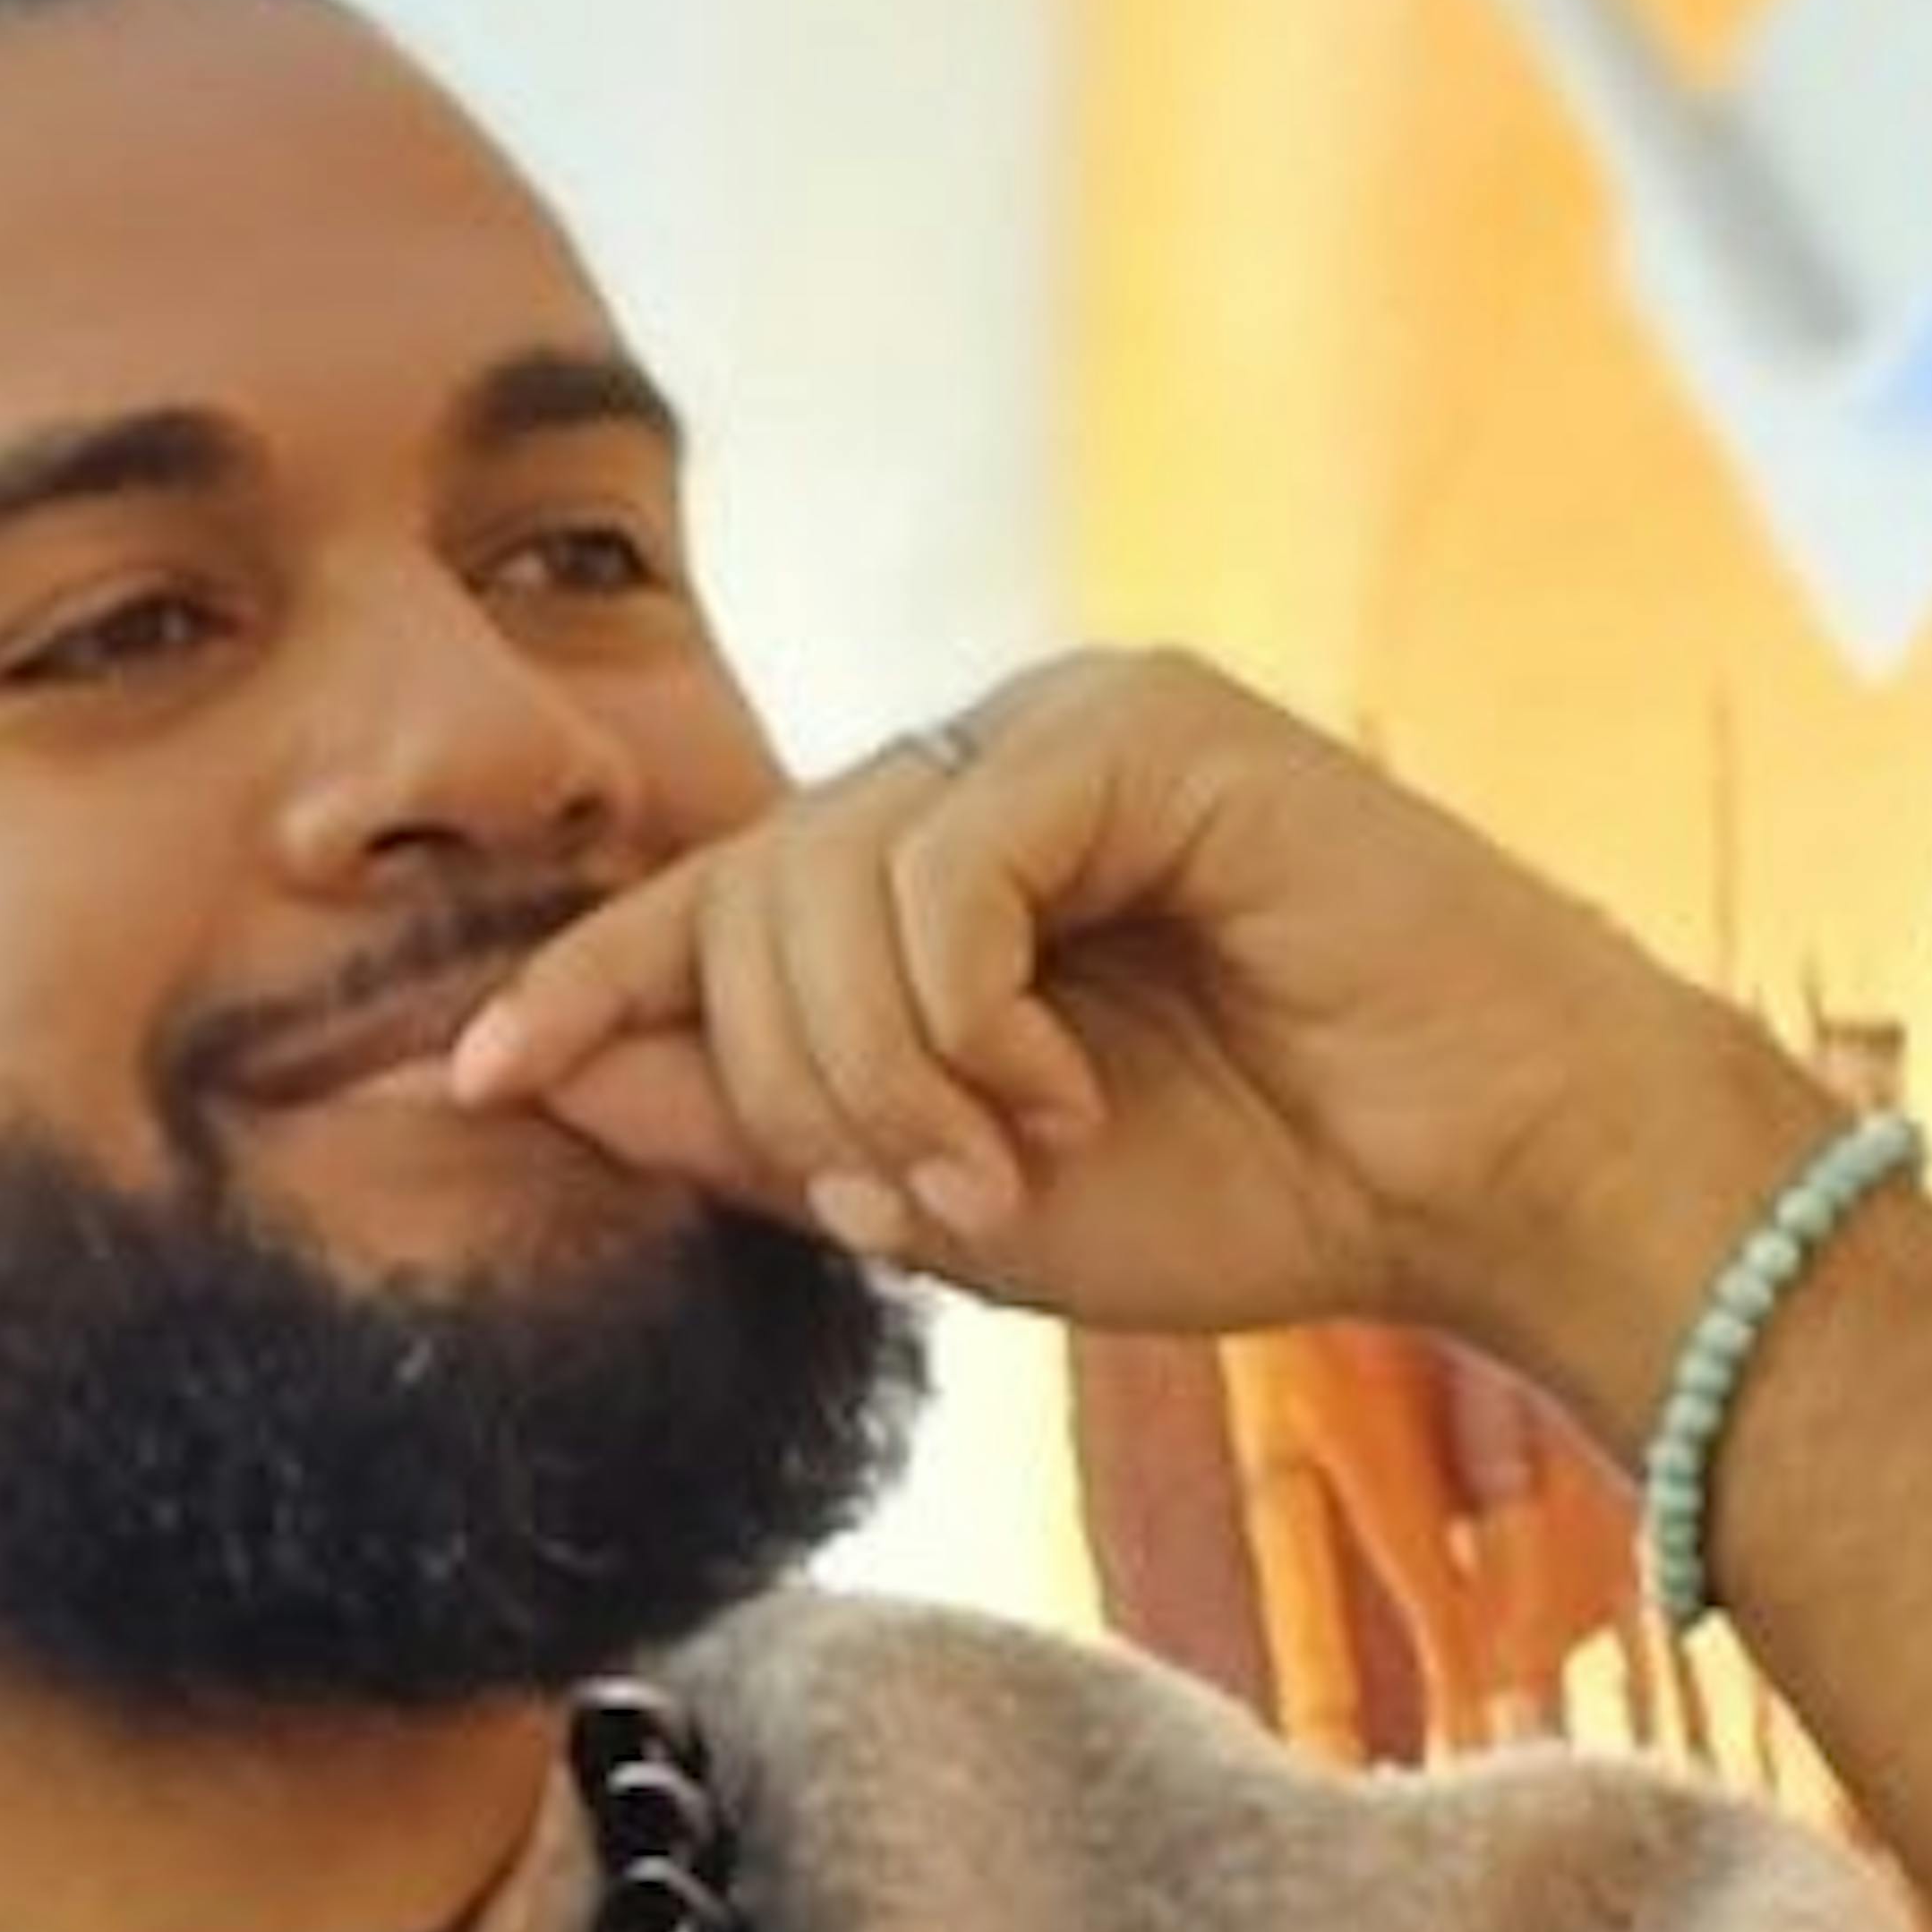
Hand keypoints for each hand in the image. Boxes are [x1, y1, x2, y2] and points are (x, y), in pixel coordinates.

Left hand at [452, 647, 1818, 1415]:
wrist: (1463, 1185)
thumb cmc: (1231, 1183)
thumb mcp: (934, 1192)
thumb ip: (750, 1129)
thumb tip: (541, 1080)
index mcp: (918, 873)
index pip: (700, 907)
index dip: (581, 986)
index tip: (468, 1076)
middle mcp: (970, 775)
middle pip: (740, 906)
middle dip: (788, 1093)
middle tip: (914, 1210)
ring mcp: (1055, 729)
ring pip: (823, 886)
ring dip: (882, 1078)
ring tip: (999, 1169)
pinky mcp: (1147, 722)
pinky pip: (948, 862)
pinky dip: (967, 1012)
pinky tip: (1061, 1090)